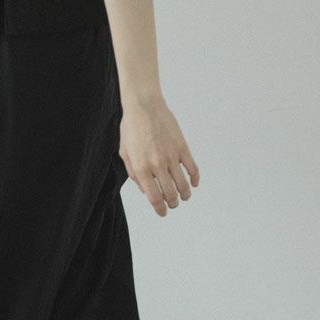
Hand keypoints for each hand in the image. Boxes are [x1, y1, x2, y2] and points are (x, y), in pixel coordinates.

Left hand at [118, 94, 199, 216]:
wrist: (144, 106)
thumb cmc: (131, 129)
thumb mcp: (124, 154)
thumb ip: (134, 174)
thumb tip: (146, 190)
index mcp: (141, 168)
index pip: (154, 197)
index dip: (160, 209)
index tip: (163, 213)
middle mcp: (157, 164)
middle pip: (170, 193)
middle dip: (173, 203)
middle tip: (173, 204)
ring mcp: (171, 156)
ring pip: (183, 184)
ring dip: (185, 194)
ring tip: (184, 197)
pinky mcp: (182, 147)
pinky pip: (192, 168)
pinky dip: (195, 178)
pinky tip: (194, 183)